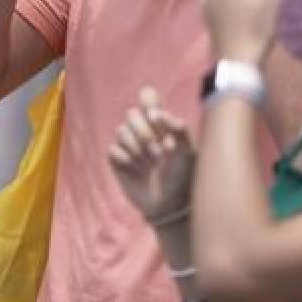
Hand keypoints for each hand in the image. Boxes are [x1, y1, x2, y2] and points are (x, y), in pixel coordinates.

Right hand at [108, 87, 195, 224]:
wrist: (169, 203)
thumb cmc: (182, 175)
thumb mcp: (188, 151)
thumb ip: (179, 128)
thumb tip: (158, 113)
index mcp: (160, 123)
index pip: (147, 98)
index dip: (148, 102)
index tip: (155, 114)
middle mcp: (142, 130)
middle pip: (131, 113)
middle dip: (144, 132)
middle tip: (158, 151)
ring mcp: (128, 144)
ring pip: (121, 130)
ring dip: (136, 147)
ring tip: (150, 163)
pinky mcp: (117, 159)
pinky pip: (113, 149)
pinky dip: (125, 159)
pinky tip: (136, 170)